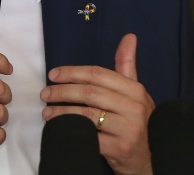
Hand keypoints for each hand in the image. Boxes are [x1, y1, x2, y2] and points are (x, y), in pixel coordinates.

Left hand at [40, 34, 154, 174]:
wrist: (148, 157)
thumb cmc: (136, 120)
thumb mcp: (135, 92)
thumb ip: (127, 64)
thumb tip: (129, 36)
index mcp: (135, 89)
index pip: (97, 75)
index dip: (72, 72)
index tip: (53, 74)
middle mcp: (134, 107)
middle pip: (89, 93)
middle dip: (62, 92)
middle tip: (45, 94)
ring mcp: (128, 129)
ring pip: (86, 114)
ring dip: (61, 112)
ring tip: (47, 112)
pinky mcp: (119, 148)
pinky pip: (89, 136)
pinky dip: (71, 131)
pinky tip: (59, 129)